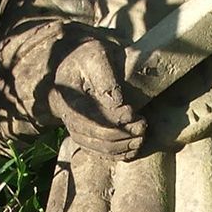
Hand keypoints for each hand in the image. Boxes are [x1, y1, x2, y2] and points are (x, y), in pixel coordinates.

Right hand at [48, 37, 145, 157]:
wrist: (74, 66)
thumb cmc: (88, 58)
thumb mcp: (95, 57)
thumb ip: (106, 77)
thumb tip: (118, 103)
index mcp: (69, 99)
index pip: (93, 117)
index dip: (115, 119)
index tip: (132, 110)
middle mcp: (68, 118)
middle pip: (98, 136)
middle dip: (125, 133)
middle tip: (143, 124)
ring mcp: (76, 130)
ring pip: (101, 149)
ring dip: (125, 146)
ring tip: (142, 135)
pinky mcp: (85, 138)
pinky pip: (101, 154)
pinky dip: (120, 154)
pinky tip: (134, 147)